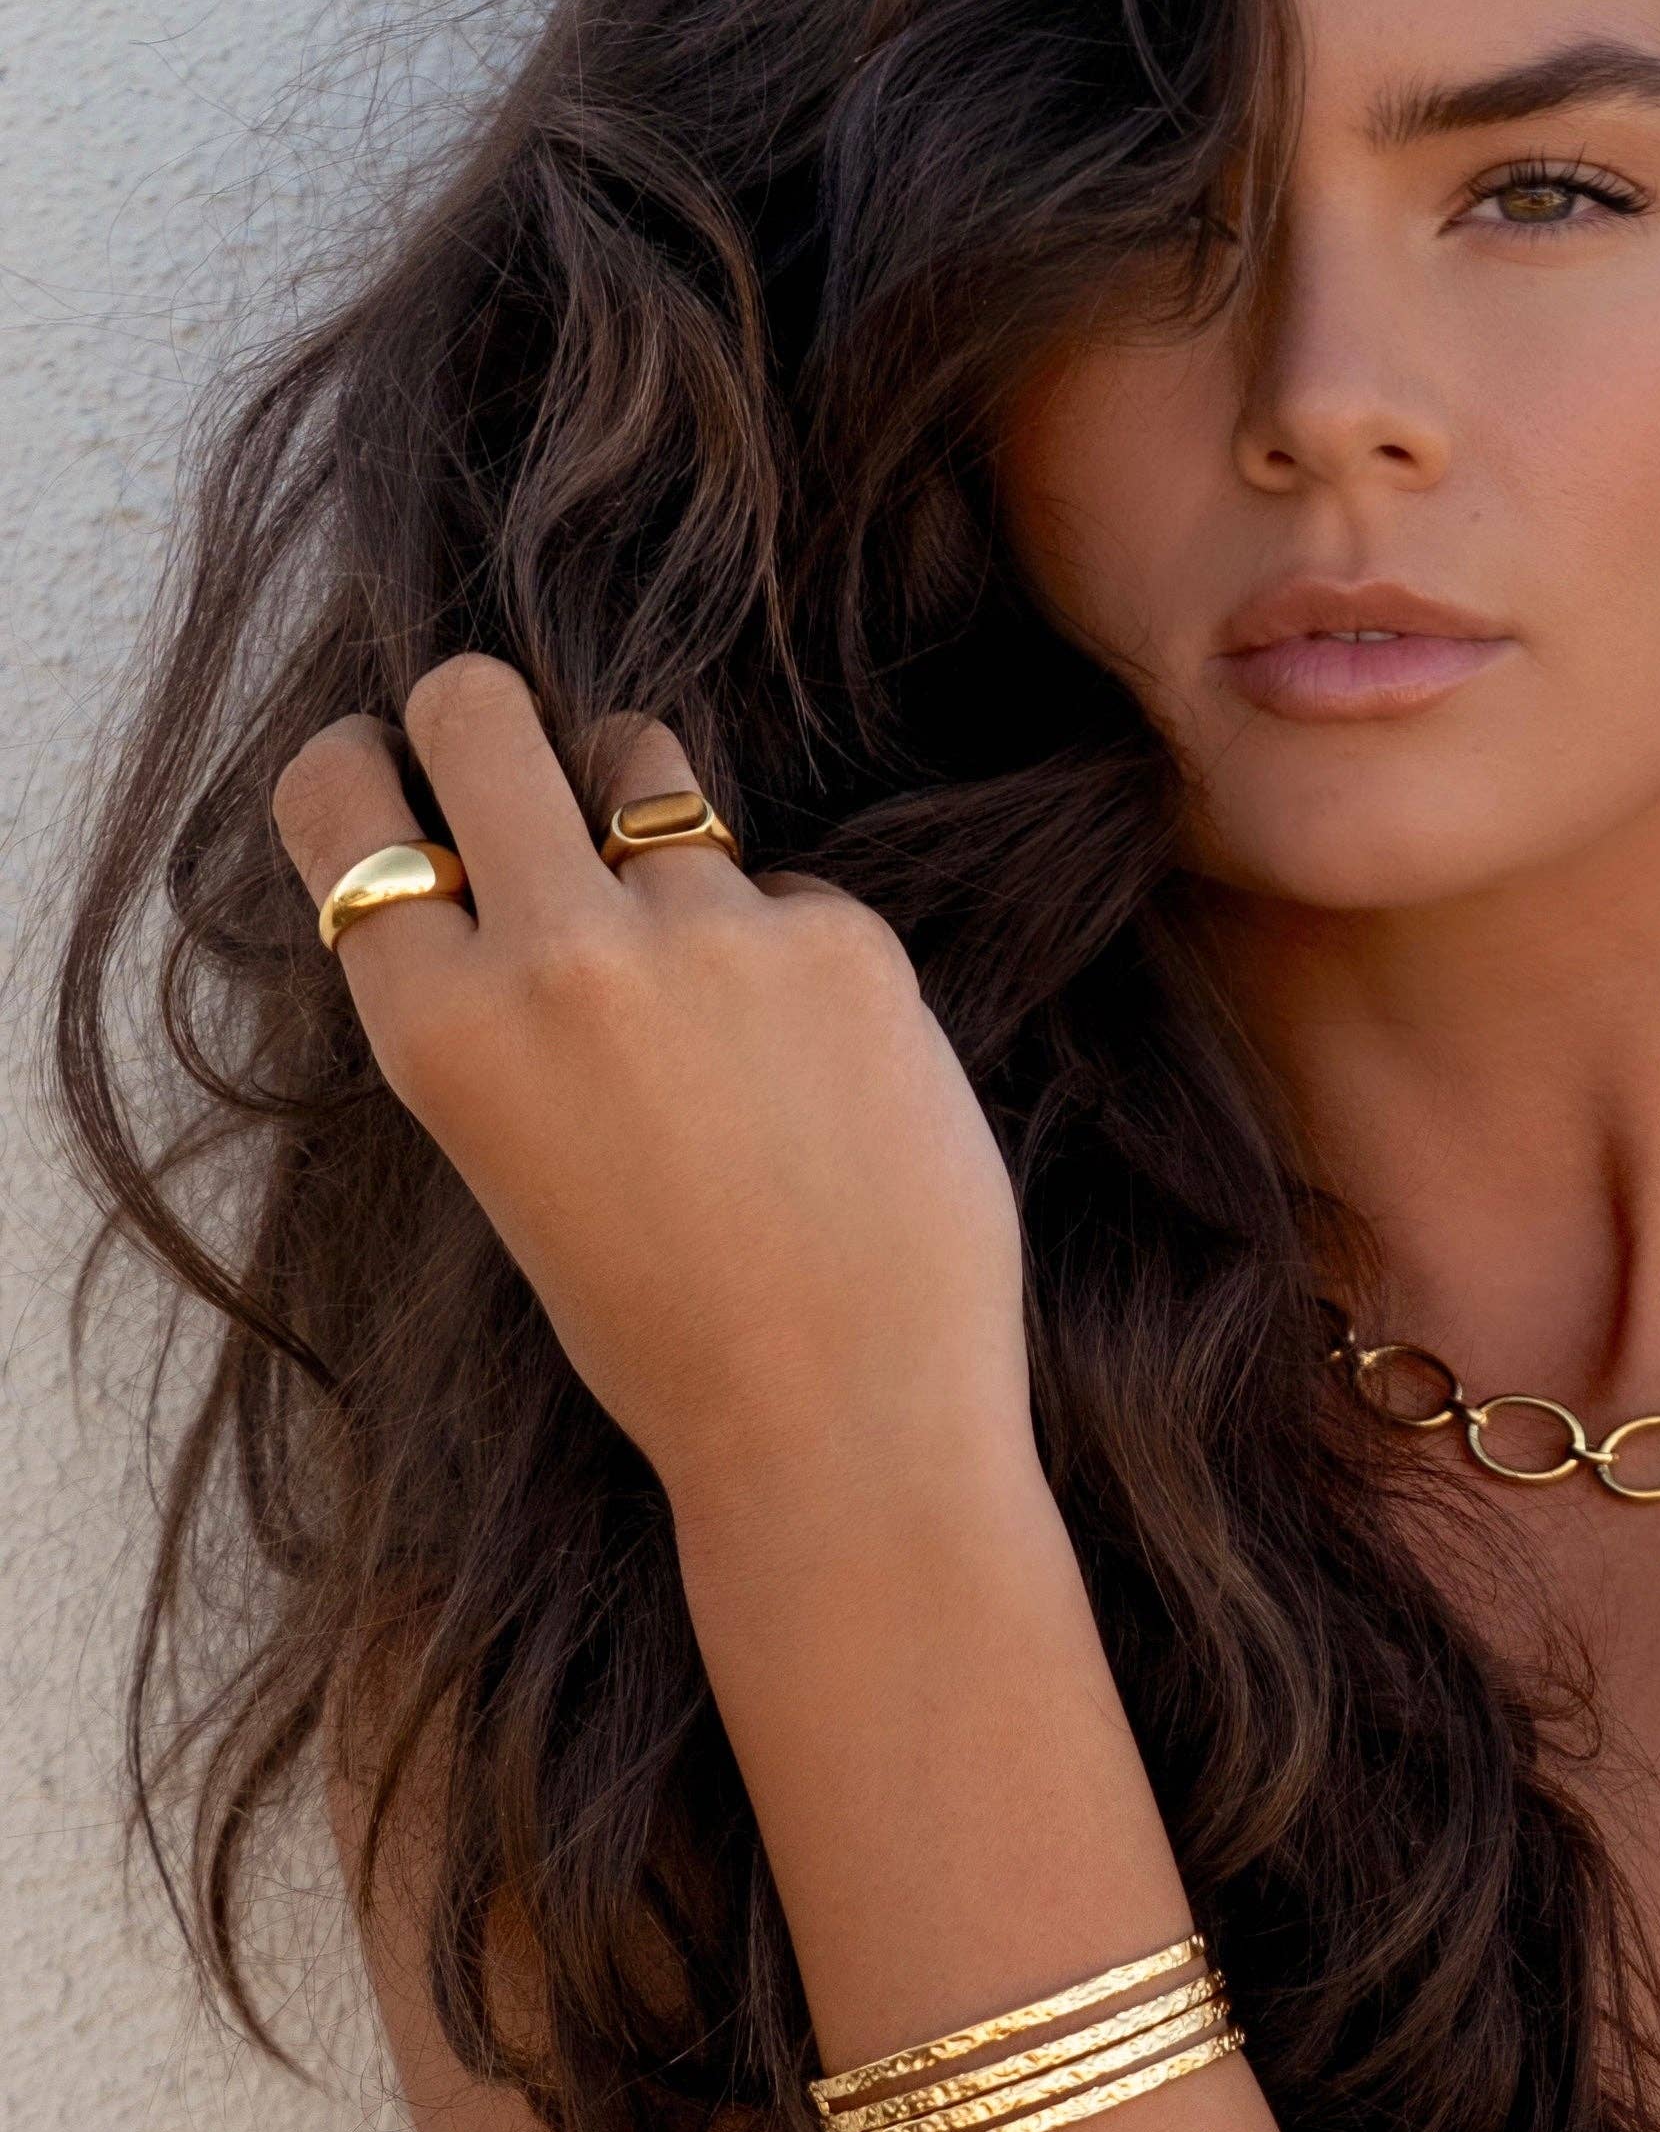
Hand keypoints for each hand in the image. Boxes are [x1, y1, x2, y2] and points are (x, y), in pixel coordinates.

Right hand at [272, 658, 1036, 1517]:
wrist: (845, 1422)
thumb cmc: (669, 1332)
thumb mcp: (512, 1166)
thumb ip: (498, 1016)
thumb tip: (516, 879)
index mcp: (439, 1031)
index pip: (342, 805)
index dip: (366, 767)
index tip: (397, 767)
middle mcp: (556, 953)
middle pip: (478, 709)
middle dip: (485, 716)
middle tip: (524, 767)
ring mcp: (707, 931)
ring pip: (652, 774)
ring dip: (655, 824)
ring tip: (700, 962)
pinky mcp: (842, 938)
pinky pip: (790, 893)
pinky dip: (795, 958)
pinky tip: (824, 1083)